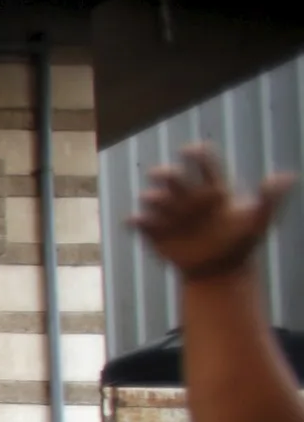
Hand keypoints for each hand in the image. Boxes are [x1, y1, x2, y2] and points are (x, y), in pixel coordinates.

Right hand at [134, 144, 292, 280]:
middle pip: (172, 177)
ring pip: (153, 198)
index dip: (195, 153)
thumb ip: (270, 198)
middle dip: (164, 173)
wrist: (221, 271)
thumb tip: (287, 176)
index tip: (190, 151)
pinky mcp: (156, 232)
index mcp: (212, 189)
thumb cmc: (241, 242)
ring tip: (154, 200)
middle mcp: (188, 197)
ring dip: (150, 197)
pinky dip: (135, 221)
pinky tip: (134, 221)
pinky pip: (140, 223)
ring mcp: (171, 215)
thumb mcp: (260, 219)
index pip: (202, 163)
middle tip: (161, 174)